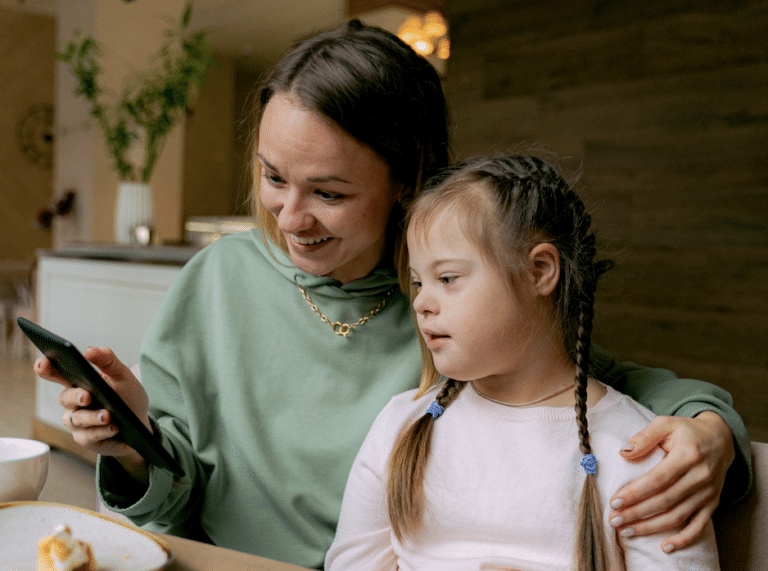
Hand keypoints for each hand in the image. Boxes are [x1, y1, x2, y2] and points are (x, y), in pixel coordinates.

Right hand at [35, 347, 150, 481]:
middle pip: (65, 397)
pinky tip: (114, 427)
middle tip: (87, 396)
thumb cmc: (128, 397)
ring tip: (108, 415)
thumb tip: (89, 351)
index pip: (56, 373)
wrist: (141, 423)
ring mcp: (77, 422)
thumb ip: (108, 361)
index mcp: (79, 382)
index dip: (45, 369)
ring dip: (93, 416)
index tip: (42, 363)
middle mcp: (73, 402)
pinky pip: (88, 436)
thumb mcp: (123, 376)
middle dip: (75, 396)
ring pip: (77, 419)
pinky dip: (102, 431)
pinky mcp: (85, 438)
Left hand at [608, 413, 733, 552]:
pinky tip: (664, 547)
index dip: (635, 492)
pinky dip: (683, 539)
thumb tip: (624, 453)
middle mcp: (700, 476)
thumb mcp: (665, 423)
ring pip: (678, 517)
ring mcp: (708, 493)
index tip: (614, 502)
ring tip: (627, 531)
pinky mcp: (712, 503)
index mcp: (688, 455)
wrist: (720, 439)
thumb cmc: (686, 431)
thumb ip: (644, 437)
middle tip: (614, 520)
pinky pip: (699, 526)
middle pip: (664, 501)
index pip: (657, 479)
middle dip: (636, 513)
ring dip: (651, 527)